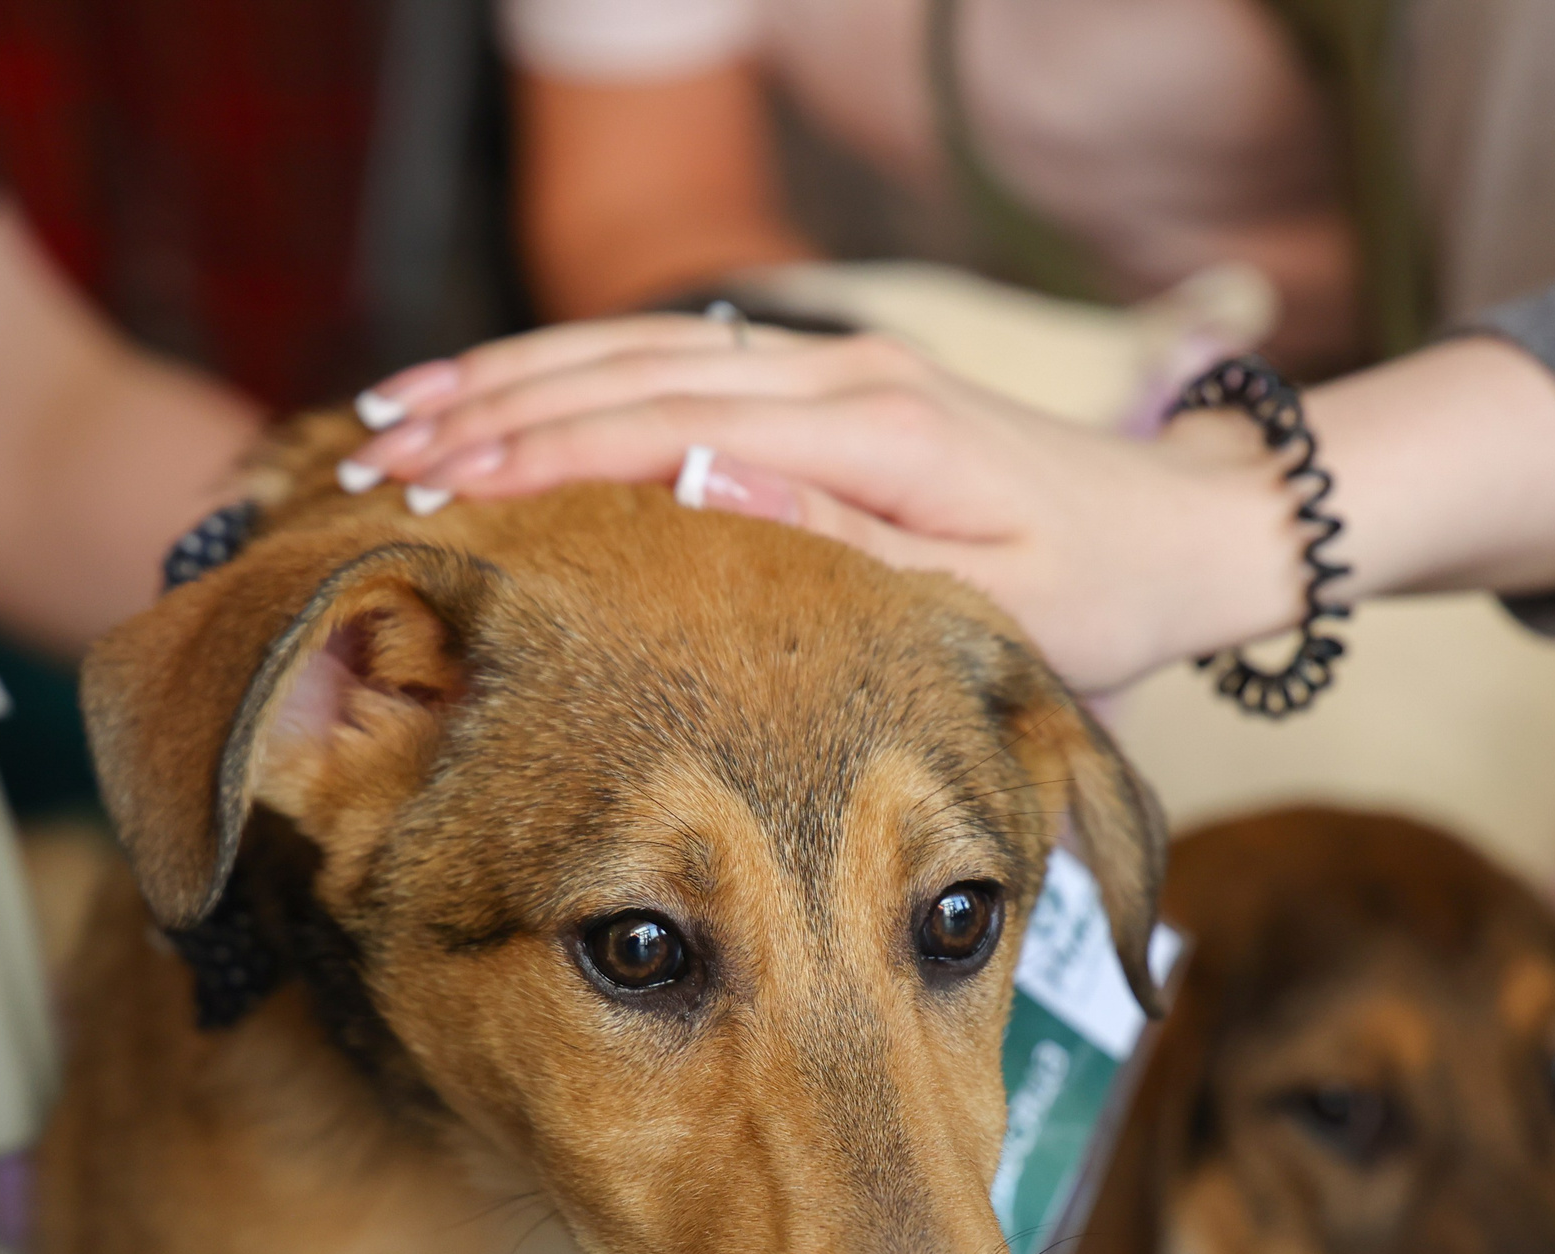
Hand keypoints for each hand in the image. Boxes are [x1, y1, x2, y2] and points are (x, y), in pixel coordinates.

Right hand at [346, 317, 1309, 692]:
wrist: (1182, 528)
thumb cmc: (1095, 593)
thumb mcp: (991, 601)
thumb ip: (846, 540)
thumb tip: (703, 484)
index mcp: (873, 429)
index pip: (668, 421)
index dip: (542, 450)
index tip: (437, 481)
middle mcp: (841, 376)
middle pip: (632, 367)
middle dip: (494, 404)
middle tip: (372, 449)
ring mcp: (834, 368)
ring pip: (645, 350)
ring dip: (518, 376)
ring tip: (400, 411)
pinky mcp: (834, 385)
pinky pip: (682, 365)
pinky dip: (583, 378)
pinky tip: (513, 400)